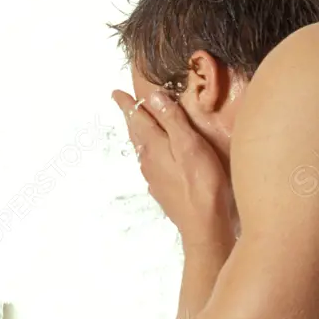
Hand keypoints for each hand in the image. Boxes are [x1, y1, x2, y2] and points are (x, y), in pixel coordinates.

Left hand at [112, 89, 235, 245]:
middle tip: (124, 104)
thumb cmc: (202, 184)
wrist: (202, 225)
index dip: (127, 104)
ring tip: (139, 124)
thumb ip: (172, 120)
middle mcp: (148, 160)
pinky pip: (151, 163)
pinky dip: (151, 151)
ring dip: (139, 133)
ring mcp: (154, 177)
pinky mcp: (162, 189)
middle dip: (131, 116)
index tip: (116, 93)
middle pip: (136, 132)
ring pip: (142, 148)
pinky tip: (156, 156)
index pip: (137, 118)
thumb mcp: (190, 145)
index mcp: (154, 145)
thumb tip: (154, 97)